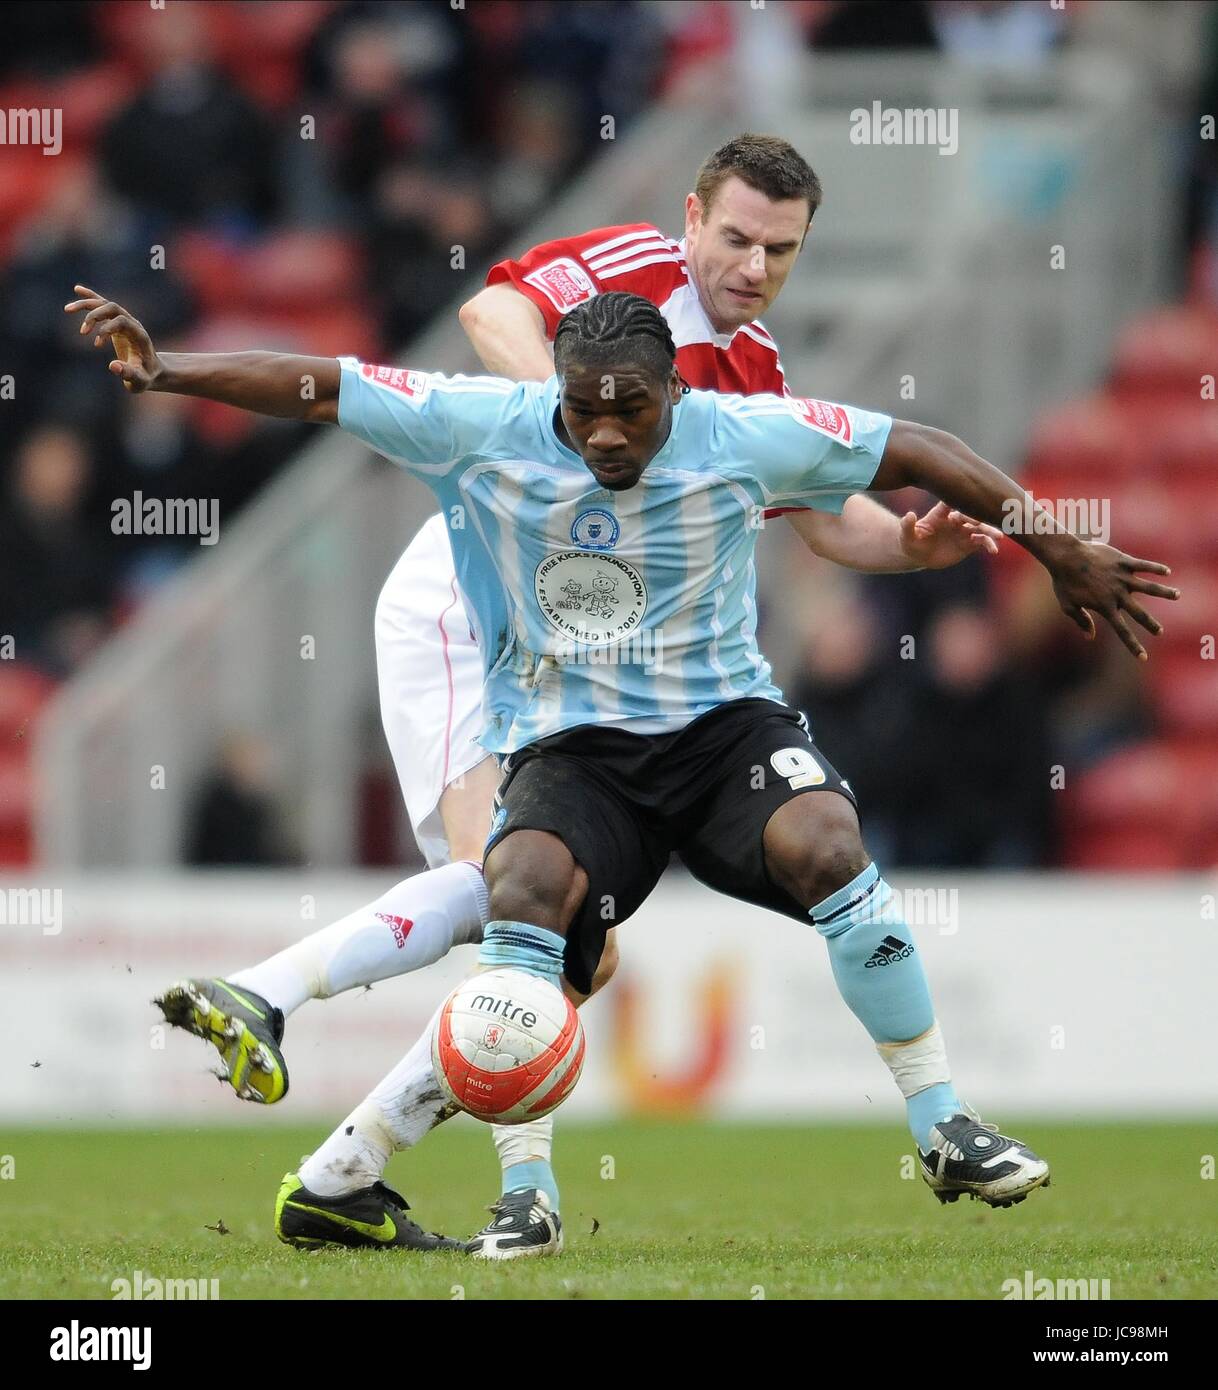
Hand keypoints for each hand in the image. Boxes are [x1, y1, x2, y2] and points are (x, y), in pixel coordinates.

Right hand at [64, 285, 161, 391]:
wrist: (152, 371)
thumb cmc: (146, 377)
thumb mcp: (140, 380)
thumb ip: (129, 373)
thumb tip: (112, 366)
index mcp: (139, 334)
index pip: (122, 321)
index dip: (108, 329)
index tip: (97, 344)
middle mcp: (132, 323)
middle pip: (112, 308)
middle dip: (95, 316)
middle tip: (83, 332)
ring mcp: (124, 320)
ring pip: (104, 304)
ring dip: (86, 305)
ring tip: (67, 310)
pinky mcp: (116, 322)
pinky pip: (103, 305)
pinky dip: (90, 298)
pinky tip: (77, 289)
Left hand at [899, 501, 1000, 568]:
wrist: (920, 555)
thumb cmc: (912, 541)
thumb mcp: (906, 536)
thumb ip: (908, 526)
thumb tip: (909, 515)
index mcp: (941, 513)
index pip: (951, 502)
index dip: (957, 501)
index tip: (961, 506)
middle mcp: (956, 519)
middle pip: (970, 514)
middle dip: (977, 517)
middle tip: (982, 522)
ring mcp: (964, 530)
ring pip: (980, 528)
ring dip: (990, 530)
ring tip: (999, 536)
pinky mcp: (969, 544)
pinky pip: (982, 542)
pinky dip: (988, 544)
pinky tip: (993, 550)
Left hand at [1049, 540, 1179, 659]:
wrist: (1065, 556)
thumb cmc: (1064, 581)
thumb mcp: (1068, 605)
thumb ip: (1082, 621)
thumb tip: (1090, 637)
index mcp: (1105, 607)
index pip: (1122, 631)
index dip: (1133, 646)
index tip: (1143, 657)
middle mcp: (1117, 594)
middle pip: (1139, 613)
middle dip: (1151, 624)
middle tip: (1160, 632)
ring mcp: (1122, 577)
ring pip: (1148, 587)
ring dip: (1164, 592)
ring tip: (1177, 595)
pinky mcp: (1123, 561)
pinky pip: (1143, 565)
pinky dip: (1156, 568)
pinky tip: (1167, 572)